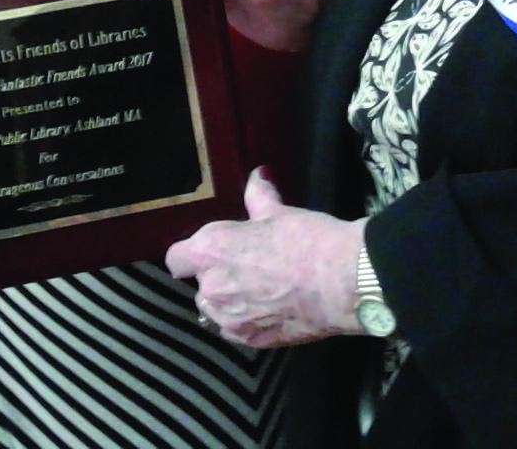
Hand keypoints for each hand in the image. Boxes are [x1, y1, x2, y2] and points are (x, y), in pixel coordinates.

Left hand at [165, 169, 363, 348]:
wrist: (340, 283)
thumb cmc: (307, 240)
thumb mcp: (279, 212)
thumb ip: (258, 195)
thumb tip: (257, 175)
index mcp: (211, 249)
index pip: (176, 259)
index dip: (190, 255)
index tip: (208, 252)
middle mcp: (211, 287)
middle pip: (199, 285)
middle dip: (217, 276)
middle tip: (247, 266)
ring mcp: (228, 318)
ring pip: (215, 310)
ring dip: (229, 301)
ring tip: (260, 289)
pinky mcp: (248, 340)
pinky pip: (234, 330)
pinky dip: (245, 321)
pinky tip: (270, 308)